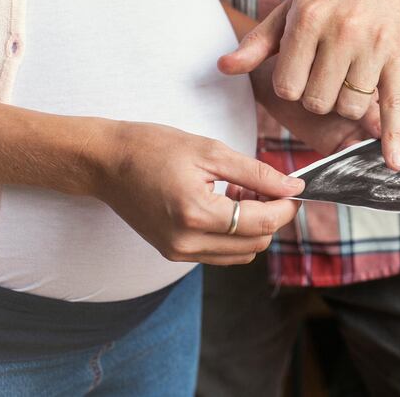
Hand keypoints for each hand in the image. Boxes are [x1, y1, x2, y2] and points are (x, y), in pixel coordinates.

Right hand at [91, 121, 302, 264]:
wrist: (105, 162)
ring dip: (253, 225)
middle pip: (256, 243)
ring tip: (238, 191)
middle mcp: (187, 242)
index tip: (294, 187)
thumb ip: (256, 172)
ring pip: (242, 252)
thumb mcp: (210, 151)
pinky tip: (223, 203)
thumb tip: (293, 186)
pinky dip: (233, 232)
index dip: (286, 206)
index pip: (262, 222)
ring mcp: (179, 252)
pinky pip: (221, 253)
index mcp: (196, 213)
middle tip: (261, 183)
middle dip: (270, 215)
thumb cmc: (152, 147)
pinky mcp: (173, 252)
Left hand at [219, 0, 399, 169]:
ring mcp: (373, 47)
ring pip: (350, 106)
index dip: (291, 88)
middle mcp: (341, 33)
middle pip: (319, 102)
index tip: (301, 74)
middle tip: (325, 80)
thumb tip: (223, 67)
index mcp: (308, 19)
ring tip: (348, 84)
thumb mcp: (291, 10)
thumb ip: (257, 44)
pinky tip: (394, 162)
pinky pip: (393, 104)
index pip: (288, 85)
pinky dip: (394, 137)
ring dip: (346, 106)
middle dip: (318, 100)